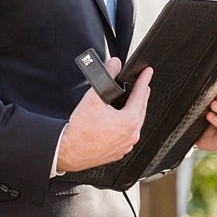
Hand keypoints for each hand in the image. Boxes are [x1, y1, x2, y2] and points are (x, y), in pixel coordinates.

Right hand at [57, 57, 150, 171]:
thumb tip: (114, 65)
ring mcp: (126, 145)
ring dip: (135, 112)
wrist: (69, 152)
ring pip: (135, 124)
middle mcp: (131, 135)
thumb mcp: (93, 98)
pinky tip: (120, 121)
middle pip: (141, 109)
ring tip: (131, 102)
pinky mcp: (119, 152)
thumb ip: (106, 78)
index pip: (141, 94)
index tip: (148, 72)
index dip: (144, 80)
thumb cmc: (80, 130)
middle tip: (142, 85)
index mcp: (129, 121)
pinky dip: (127, 126)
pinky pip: (128, 136)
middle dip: (141, 96)